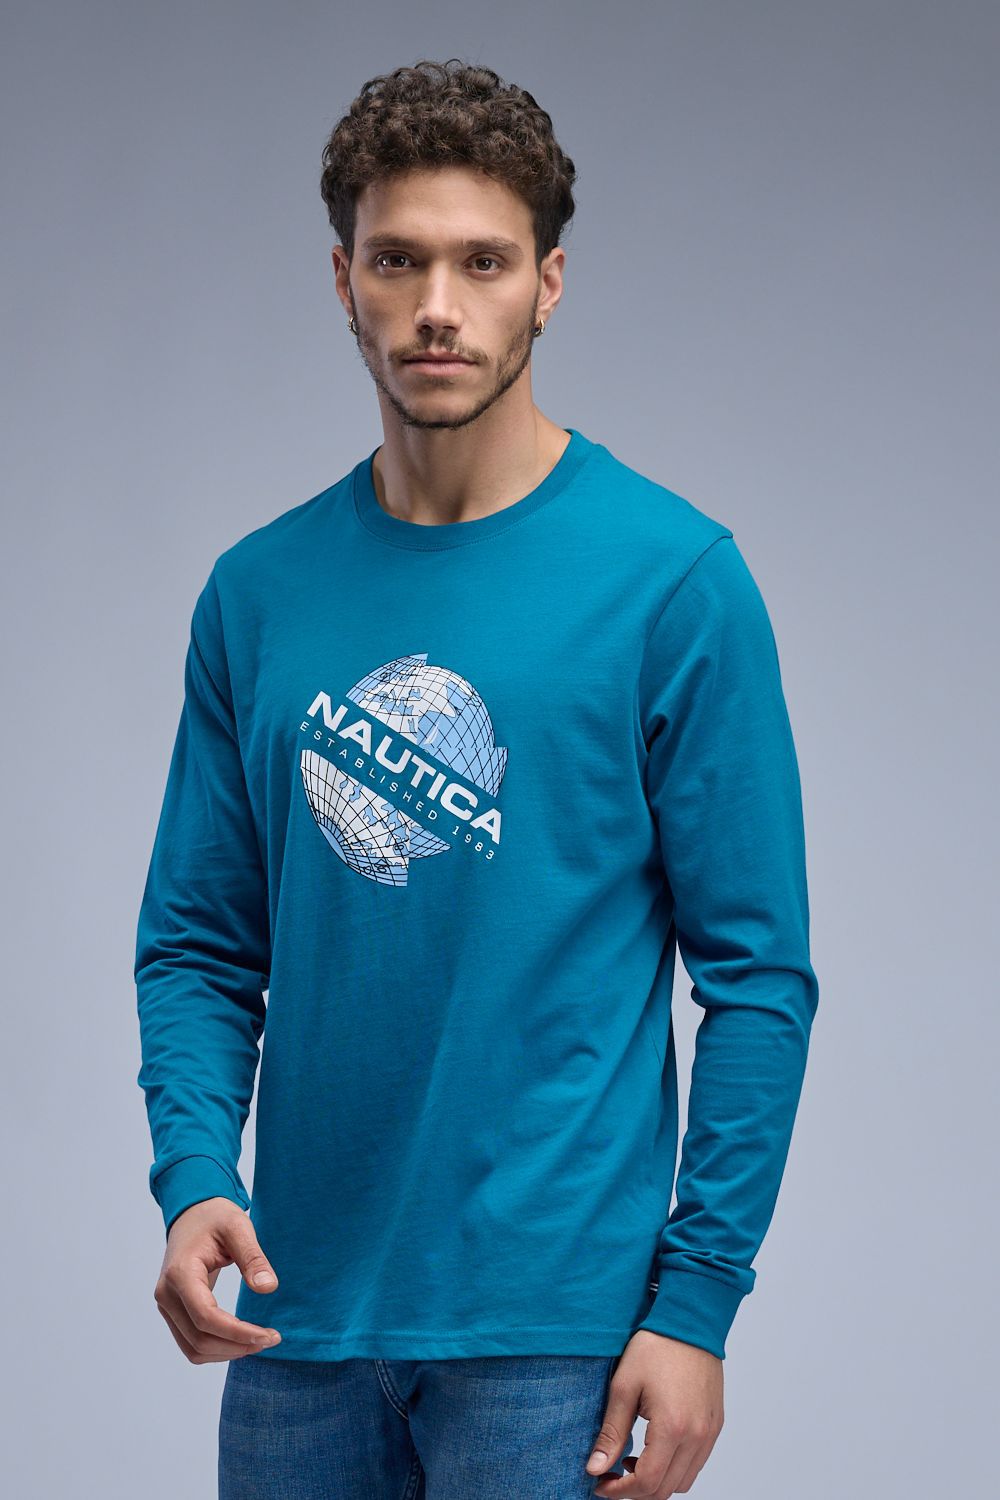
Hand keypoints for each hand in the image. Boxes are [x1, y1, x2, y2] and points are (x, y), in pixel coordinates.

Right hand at [153, 1197, 282, 1362]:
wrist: (192, 1213)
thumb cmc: (215, 1217)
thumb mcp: (238, 1227)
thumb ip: (253, 1257)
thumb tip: (268, 1288)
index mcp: (180, 1273)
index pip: (206, 1317)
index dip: (238, 1333)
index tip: (270, 1335)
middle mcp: (166, 1294)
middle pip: (199, 1339)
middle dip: (237, 1346)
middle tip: (272, 1339)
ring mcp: (166, 1305)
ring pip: (193, 1348)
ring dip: (227, 1352)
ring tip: (259, 1341)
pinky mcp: (173, 1311)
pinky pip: (191, 1342)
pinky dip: (216, 1348)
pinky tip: (241, 1339)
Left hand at [586, 1330, 723, 1496]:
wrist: (690, 1321)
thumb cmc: (655, 1346)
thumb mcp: (624, 1386)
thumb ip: (611, 1433)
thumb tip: (595, 1468)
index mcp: (672, 1427)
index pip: (646, 1481)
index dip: (620, 1491)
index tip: (600, 1484)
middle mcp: (697, 1436)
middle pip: (665, 1489)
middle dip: (635, 1490)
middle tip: (611, 1475)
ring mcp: (709, 1432)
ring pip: (683, 1481)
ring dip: (656, 1481)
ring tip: (631, 1461)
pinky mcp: (715, 1425)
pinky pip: (696, 1463)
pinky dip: (675, 1468)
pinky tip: (654, 1449)